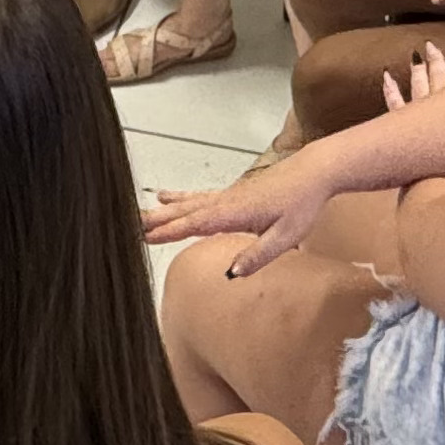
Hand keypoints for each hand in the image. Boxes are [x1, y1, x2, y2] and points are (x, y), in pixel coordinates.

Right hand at [141, 151, 335, 277]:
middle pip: (185, 212)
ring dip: (164, 210)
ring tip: (140, 213)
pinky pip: (199, 197)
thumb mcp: (287, 236)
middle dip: (157, 220)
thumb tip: (232, 273)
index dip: (170, 231)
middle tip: (130, 225)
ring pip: (188, 203)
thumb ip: (258, 255)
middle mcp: (226, 201)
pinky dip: (180, 198)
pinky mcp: (233, 193)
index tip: (146, 237)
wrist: (314, 171)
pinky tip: (169, 197)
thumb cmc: (302, 202)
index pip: (196, 224)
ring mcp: (228, 195)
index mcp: (235, 212)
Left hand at [380, 40, 444, 114]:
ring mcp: (418, 110)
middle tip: (432, 46)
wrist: (431, 168)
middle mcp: (438, 103)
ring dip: (417, 69)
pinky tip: (386, 76)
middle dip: (436, 61)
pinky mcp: (402, 120)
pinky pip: (395, 101)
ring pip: (419, 84)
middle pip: (439, 78)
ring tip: (414, 55)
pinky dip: (390, 88)